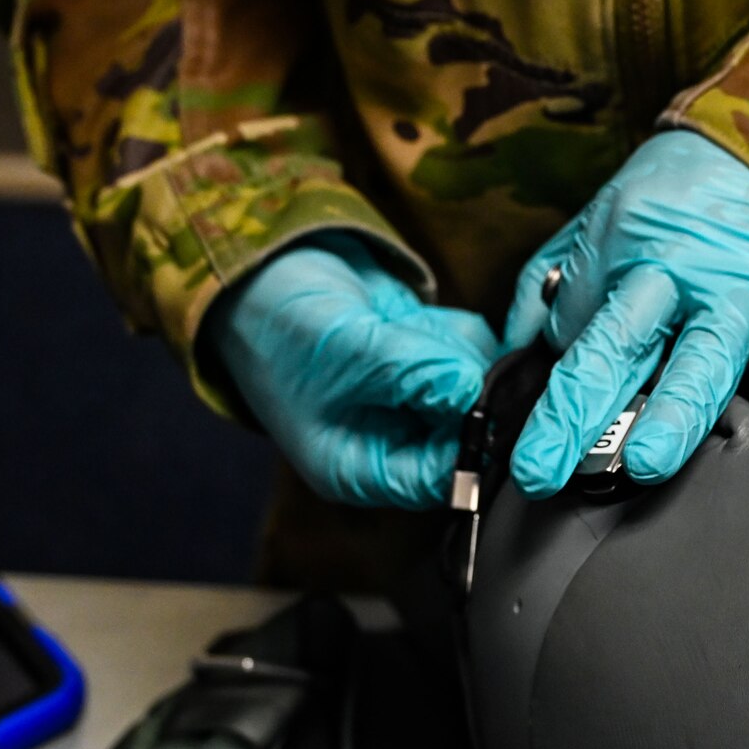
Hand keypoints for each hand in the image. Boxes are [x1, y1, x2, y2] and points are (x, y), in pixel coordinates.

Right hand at [208, 236, 498, 508]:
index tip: (485, 401)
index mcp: (359, 466)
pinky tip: (423, 318)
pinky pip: (469, 354)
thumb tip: (471, 388)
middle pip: (465, 435)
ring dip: (464, 357)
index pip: (437, 478)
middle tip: (458, 356)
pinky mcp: (424, 360)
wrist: (264, 269)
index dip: (470, 445)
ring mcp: (411, 400)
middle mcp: (390, 441)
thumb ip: (411, 372)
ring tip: (416, 330)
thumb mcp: (344, 351)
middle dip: (472, 394)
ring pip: (476, 391)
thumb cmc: (278, 326)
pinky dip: (459, 333)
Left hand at [502, 130, 748, 497]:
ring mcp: (745, 284)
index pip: (574, 334)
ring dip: (677, 406)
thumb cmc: (684, 190)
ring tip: (648, 459)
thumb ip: (551, 285)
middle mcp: (677, 269)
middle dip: (581, 406)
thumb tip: (514, 352)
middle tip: (550, 465)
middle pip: (622, 343)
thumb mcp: (601, 217)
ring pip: (708, 350)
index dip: (548, 401)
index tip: (530, 460)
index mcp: (620, 252)